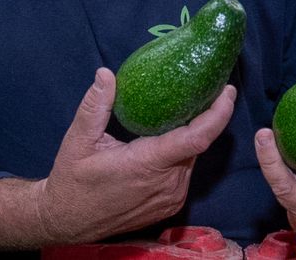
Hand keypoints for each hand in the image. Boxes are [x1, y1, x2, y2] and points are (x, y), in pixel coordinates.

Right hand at [32, 68, 237, 242]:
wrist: (69, 221)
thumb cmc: (72, 181)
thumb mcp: (78, 140)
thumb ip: (95, 106)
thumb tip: (106, 74)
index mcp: (148, 165)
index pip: (197, 138)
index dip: (218, 114)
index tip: (227, 91)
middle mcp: (168, 184)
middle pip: (197, 143)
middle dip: (206, 117)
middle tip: (206, 88)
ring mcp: (171, 197)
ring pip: (193, 157)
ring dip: (193, 134)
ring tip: (189, 107)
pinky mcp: (171, 204)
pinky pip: (185, 171)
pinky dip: (183, 152)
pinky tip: (173, 135)